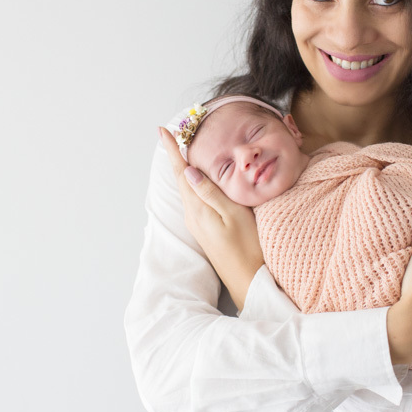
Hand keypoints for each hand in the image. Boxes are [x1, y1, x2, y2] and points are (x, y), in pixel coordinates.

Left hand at [159, 127, 263, 309]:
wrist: (249, 281)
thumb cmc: (248, 248)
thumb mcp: (234, 216)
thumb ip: (211, 193)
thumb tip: (189, 171)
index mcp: (198, 209)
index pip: (181, 172)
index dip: (172, 150)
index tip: (162, 130)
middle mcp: (193, 215)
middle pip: (181, 178)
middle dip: (176, 155)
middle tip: (171, 133)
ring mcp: (198, 223)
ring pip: (187, 188)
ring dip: (183, 168)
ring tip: (181, 149)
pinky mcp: (205, 229)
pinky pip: (194, 198)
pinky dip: (193, 182)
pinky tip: (197, 178)